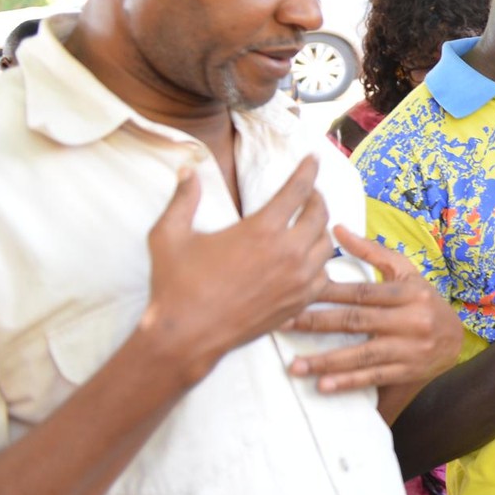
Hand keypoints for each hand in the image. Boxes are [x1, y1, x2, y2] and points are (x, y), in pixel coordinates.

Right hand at [140, 159, 332, 385]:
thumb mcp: (169, 236)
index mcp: (262, 230)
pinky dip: (319, 263)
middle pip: (320, 214)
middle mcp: (288, 252)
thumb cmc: (176, 285)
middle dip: (317, 198)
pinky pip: (324, 276)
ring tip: (309, 224)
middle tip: (310, 193)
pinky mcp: (299, 302)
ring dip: (320, 229)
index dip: (308, 170)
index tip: (314, 158)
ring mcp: (298, 280)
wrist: (186, 336)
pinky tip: (308, 259)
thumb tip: (187, 170)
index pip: (297, 189)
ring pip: (325, 245)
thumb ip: (182, 199)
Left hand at [283, 227, 462, 393]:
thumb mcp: (405, 272)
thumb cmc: (423, 300)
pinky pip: (373, 377)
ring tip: (295, 366)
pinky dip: (347, 382)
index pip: (362, 292)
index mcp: (408, 292)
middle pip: (356, 321)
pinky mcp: (408, 371)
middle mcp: (411, 319)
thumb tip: (336, 229)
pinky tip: (323, 386)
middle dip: (317, 324)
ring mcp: (410, 348)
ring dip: (326, 361)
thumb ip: (372, 252)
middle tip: (283, 326)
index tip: (299, 294)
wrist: (456, 339)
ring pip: (362, 355)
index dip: (329, 293)